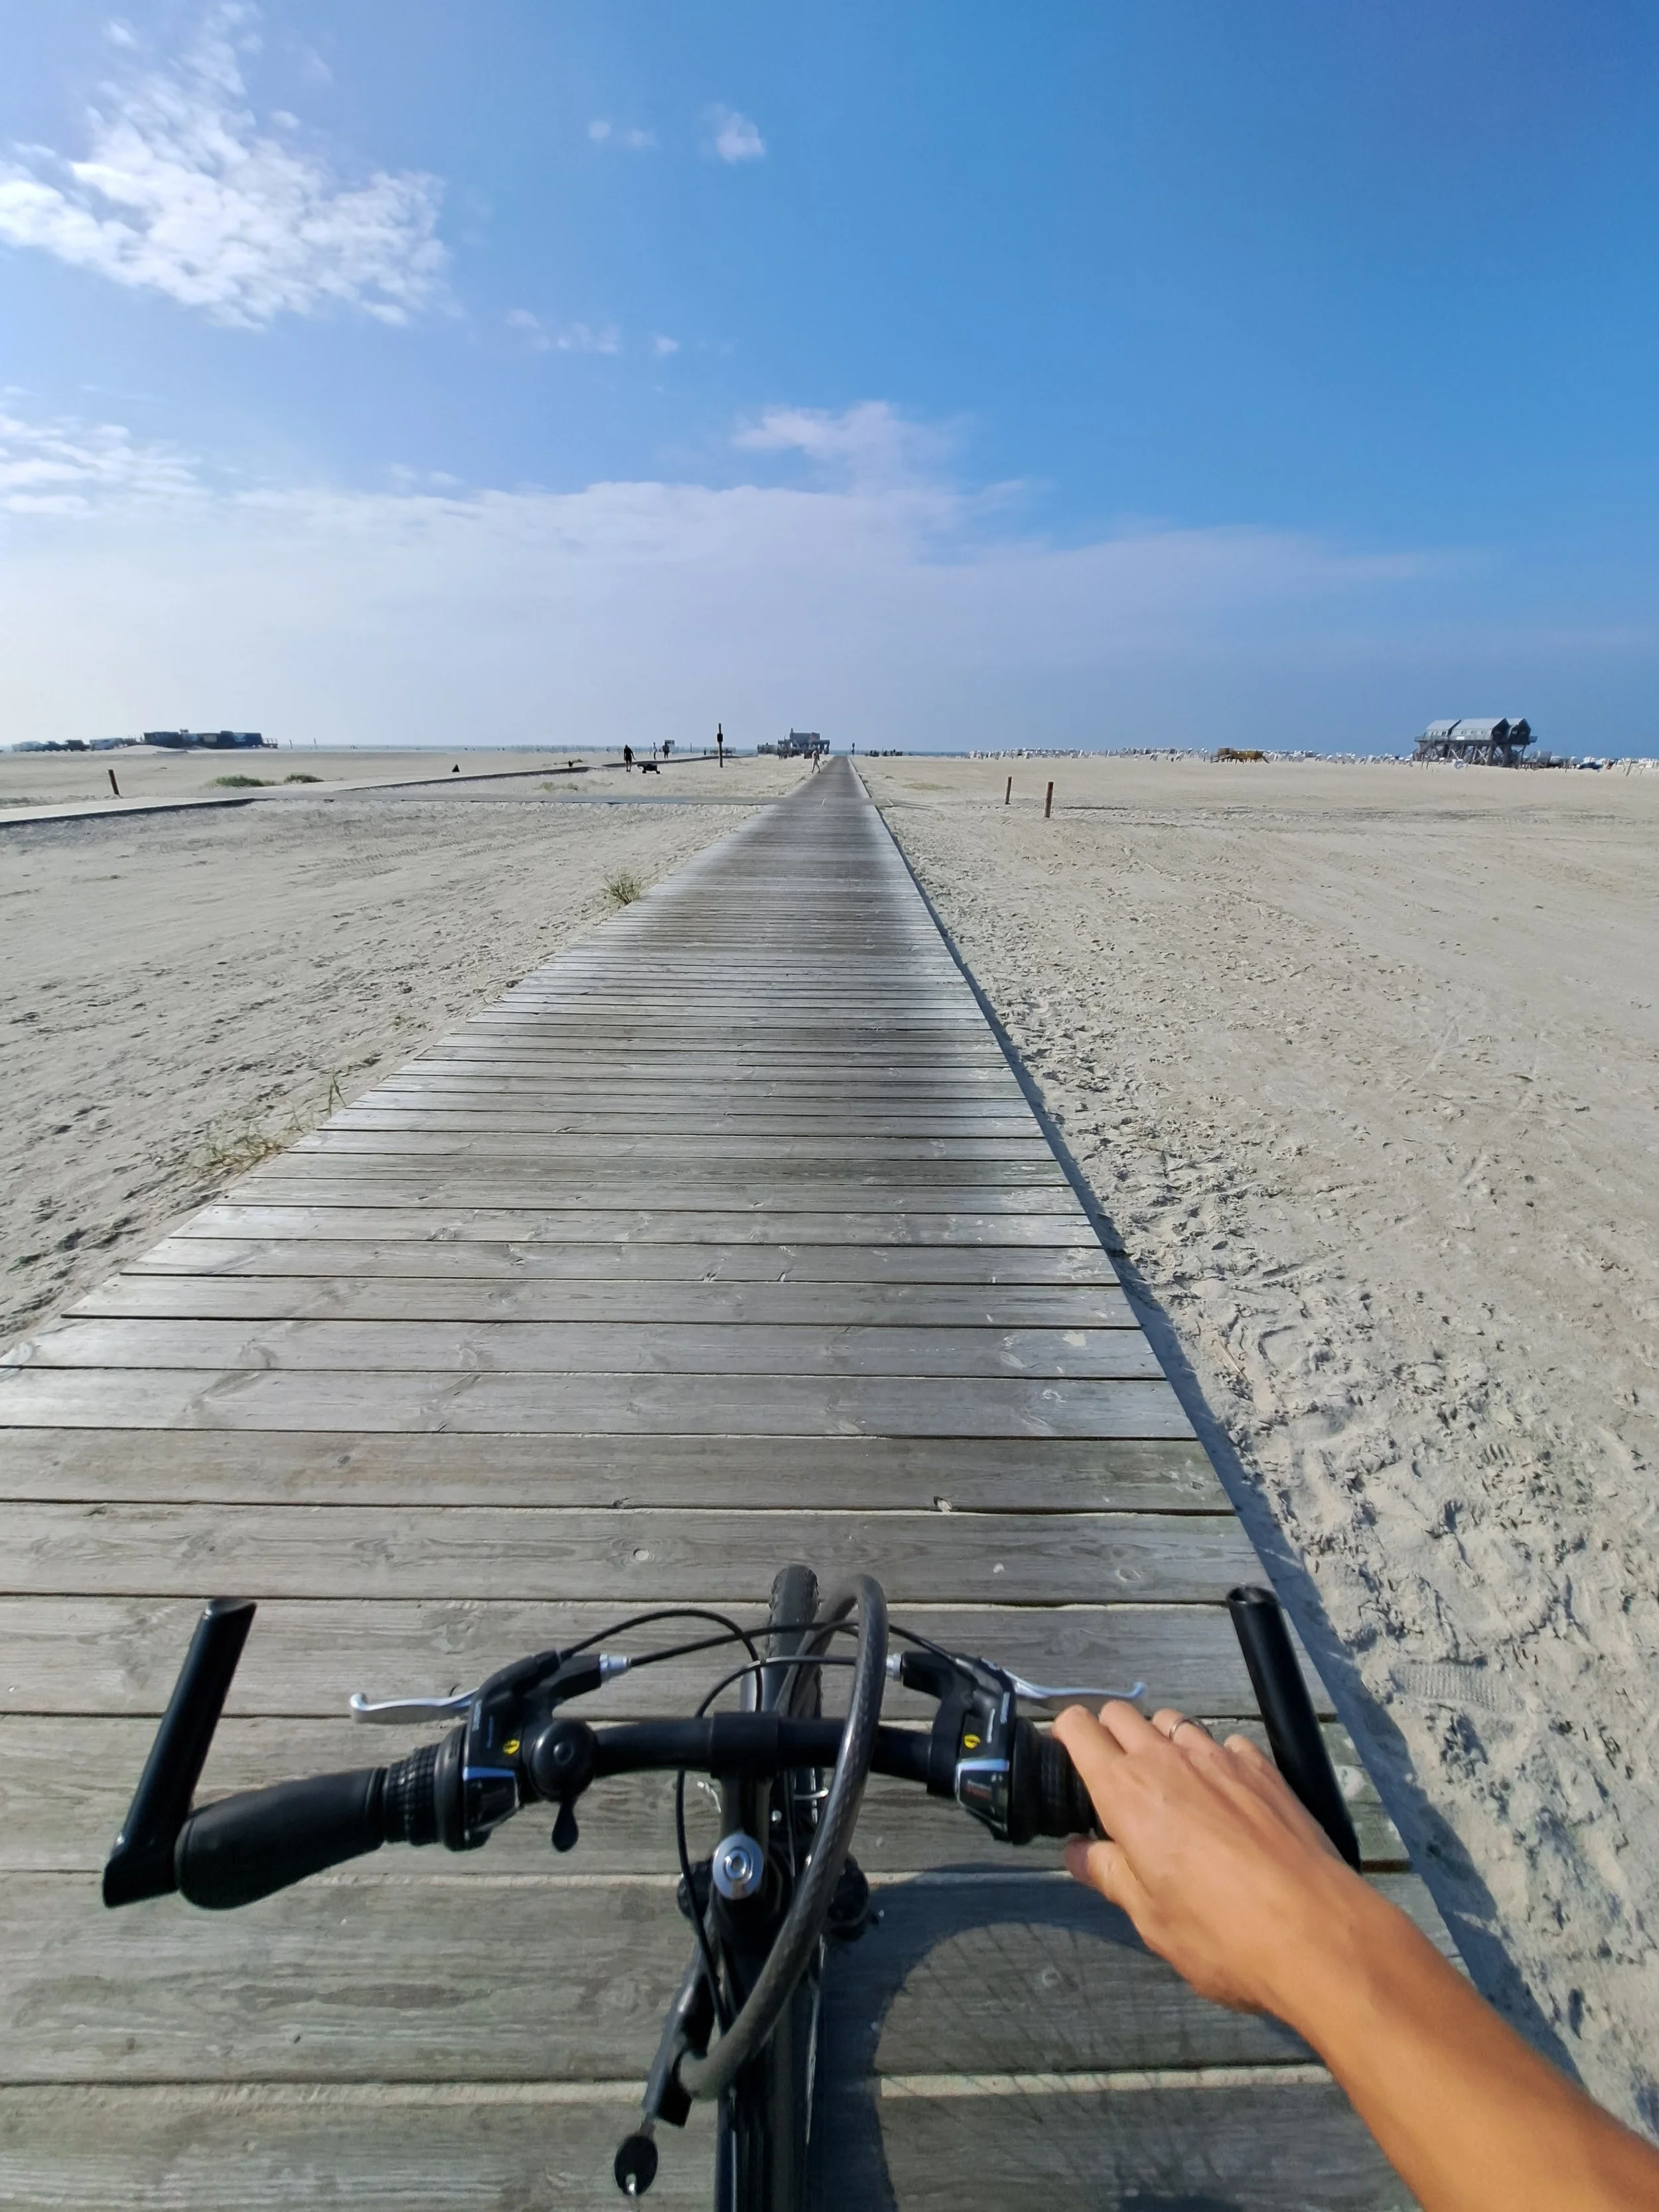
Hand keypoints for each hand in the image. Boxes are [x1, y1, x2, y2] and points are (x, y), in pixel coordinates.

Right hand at [1053, 1699, 1366, 2019]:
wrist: (1315, 1930)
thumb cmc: (1218, 1934)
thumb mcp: (1149, 1918)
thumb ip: (1110, 1874)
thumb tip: (1079, 1852)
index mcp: (1126, 1792)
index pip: (1080, 1728)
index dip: (1067, 1736)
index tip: (1068, 1760)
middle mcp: (1168, 1760)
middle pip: (1122, 1714)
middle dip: (1109, 1734)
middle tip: (1116, 1780)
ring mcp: (1219, 1758)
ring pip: (1174, 1722)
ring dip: (1162, 1743)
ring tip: (1172, 1787)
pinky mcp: (1263, 1768)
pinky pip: (1226, 1743)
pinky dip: (1215, 1760)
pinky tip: (1226, 1797)